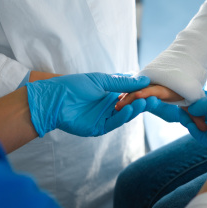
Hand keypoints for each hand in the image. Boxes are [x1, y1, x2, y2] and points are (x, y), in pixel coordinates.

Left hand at [27, 73, 149, 136]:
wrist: (53, 100)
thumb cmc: (73, 86)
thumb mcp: (100, 80)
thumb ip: (122, 82)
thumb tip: (144, 79)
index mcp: (109, 93)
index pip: (130, 93)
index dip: (141, 91)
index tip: (153, 87)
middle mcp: (109, 106)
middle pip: (130, 105)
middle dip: (141, 101)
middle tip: (153, 97)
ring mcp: (104, 117)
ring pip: (124, 114)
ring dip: (135, 109)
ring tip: (145, 102)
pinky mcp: (99, 128)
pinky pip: (114, 123)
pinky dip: (123, 117)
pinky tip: (131, 110)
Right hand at [116, 84, 206, 131]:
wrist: (182, 75)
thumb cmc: (186, 91)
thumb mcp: (191, 103)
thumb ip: (196, 117)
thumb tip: (204, 130)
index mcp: (166, 89)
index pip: (155, 90)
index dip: (147, 92)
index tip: (137, 95)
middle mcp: (155, 86)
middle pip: (141, 90)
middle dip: (131, 97)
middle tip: (118, 104)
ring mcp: (149, 85)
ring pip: (135, 90)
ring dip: (126, 97)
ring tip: (115, 104)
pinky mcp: (144, 86)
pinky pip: (134, 90)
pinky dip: (126, 95)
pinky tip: (117, 101)